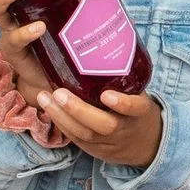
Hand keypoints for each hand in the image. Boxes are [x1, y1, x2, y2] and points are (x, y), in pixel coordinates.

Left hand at [37, 85, 165, 168]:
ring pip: (85, 134)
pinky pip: (76, 139)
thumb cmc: (136, 109)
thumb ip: (124, 77)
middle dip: (79, 111)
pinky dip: (60, 123)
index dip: (123, 104)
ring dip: (61, 117)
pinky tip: (48, 108)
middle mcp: (124, 129)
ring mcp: (109, 142)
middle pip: (104, 125)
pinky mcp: (95, 150)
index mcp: (140, 112)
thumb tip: (106, 38)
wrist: (145, 143)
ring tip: (45, 97)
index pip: (135, 108)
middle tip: (59, 93)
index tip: (107, 94)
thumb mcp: (139, 94)